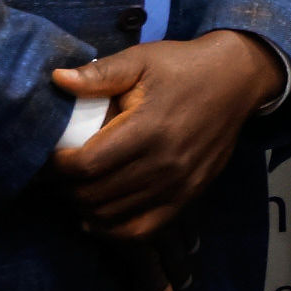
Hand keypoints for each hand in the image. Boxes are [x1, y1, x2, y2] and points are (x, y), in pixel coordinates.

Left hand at [46, 30, 283, 243]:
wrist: (237, 81)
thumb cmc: (184, 67)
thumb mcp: (141, 60)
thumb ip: (100, 74)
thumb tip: (57, 80)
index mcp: (148, 128)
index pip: (87, 165)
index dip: (59, 166)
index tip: (53, 155)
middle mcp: (164, 163)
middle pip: (96, 195)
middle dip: (68, 188)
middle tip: (62, 173)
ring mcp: (178, 185)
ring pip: (114, 217)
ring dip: (86, 208)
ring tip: (79, 189)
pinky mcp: (189, 196)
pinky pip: (143, 230)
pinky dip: (114, 230)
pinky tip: (100, 215)